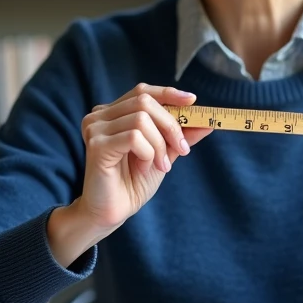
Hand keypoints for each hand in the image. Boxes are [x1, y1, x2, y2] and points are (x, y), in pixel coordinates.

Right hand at [79, 84, 211, 231]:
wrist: (113, 212)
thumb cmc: (133, 182)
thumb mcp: (163, 153)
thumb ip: (180, 136)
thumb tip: (207, 121)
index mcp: (113, 113)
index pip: (142, 91)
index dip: (168, 93)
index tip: (192, 101)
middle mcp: (100, 115)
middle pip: (144, 101)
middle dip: (171, 125)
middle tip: (182, 150)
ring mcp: (95, 128)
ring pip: (141, 119)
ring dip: (160, 145)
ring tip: (160, 165)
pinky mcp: (96, 145)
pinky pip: (134, 137)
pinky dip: (148, 153)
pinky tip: (145, 168)